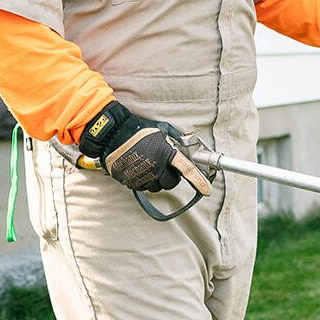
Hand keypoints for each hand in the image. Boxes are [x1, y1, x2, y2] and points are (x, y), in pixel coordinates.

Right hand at [80, 102, 210, 195]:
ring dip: (157, 180)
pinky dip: (144, 181)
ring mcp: (143, 176)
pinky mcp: (131, 182)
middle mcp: (157, 167)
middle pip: (172, 183)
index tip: (207, 190)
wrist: (112, 135)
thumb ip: (174, 141)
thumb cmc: (136, 130)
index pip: (187, 170)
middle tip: (165, 165)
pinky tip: (140, 168)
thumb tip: (184, 148)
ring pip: (157, 187)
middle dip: (171, 176)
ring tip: (149, 165)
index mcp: (166, 153)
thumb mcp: (160, 130)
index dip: (199, 181)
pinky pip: (143, 187)